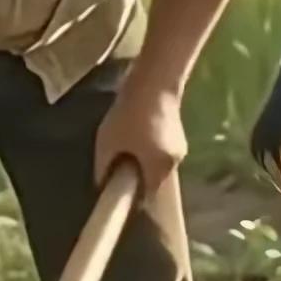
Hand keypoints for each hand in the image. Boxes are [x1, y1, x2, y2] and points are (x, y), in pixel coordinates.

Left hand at [94, 77, 186, 195]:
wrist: (153, 82)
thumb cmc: (130, 116)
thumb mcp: (107, 143)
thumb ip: (103, 169)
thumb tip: (100, 185)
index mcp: (159, 170)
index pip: (147, 198)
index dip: (131, 198)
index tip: (118, 192)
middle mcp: (174, 163)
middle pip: (154, 181)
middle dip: (137, 178)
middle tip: (118, 166)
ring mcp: (180, 148)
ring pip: (158, 165)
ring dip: (144, 162)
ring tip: (127, 146)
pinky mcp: (179, 134)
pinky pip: (162, 151)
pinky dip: (150, 149)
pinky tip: (138, 134)